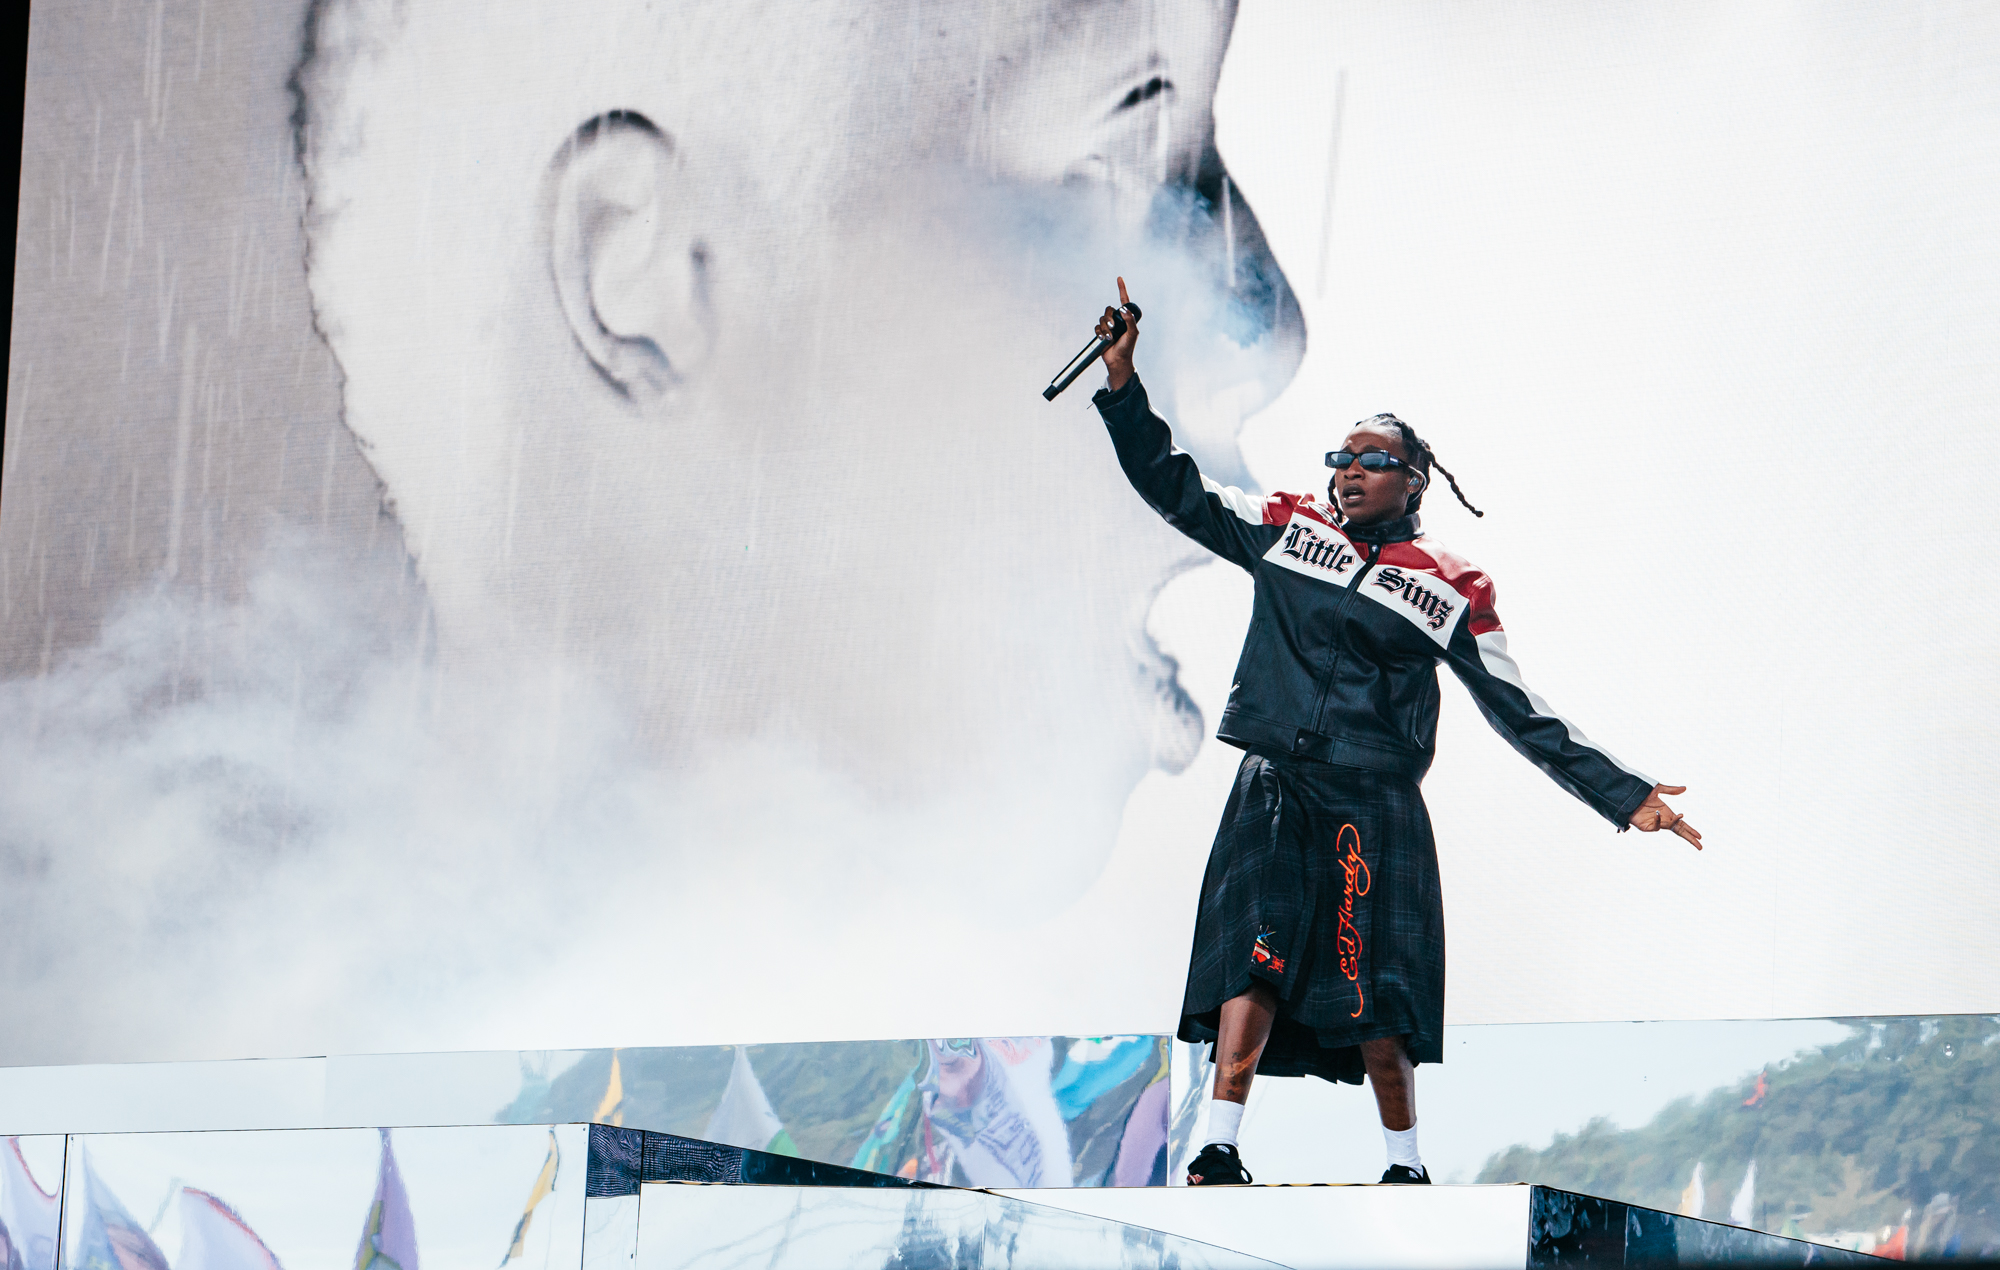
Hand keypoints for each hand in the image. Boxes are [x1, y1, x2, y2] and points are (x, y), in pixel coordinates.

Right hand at [1095, 276, 1139, 390]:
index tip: (1119, 278)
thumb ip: (1131, 321)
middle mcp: (1118, 320)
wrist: (1117, 361)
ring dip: (1104, 327)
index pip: (1124, 301)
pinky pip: (1096, 327)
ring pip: (1102, 319)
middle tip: (1113, 327)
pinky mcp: (1101, 333)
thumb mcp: (1133, 334)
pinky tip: (1103, 339)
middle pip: (1109, 310)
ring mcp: (1109, 326)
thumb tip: (1123, 309)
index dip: (1122, 289)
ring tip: (1109, 337)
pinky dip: (1099, 332)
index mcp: (1127, 318)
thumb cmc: (1127, 348)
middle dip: (1109, 318)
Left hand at [1629, 783, 1701, 848]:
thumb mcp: (1658, 790)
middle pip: (1679, 831)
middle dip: (1690, 838)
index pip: (1682, 824)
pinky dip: (1658, 821)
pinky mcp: (1645, 826)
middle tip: (1700, 846)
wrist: (1625, 795)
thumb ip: (1671, 790)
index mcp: (1668, 813)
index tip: (1700, 836)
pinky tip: (1658, 814)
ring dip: (1675, 822)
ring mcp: (1654, 824)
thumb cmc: (1640, 793)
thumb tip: (1685, 788)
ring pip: (1668, 827)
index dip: (1691, 830)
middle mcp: (1663, 820)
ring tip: (1680, 814)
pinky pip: (1655, 827)